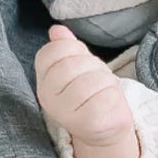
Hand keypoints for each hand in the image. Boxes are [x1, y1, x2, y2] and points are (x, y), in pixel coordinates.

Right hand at [35, 25, 134, 147]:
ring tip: (103, 93)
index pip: (54, 50)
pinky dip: (113, 97)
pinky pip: (104, 98)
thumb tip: (57, 30)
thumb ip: (67, 48)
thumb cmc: (92, 93)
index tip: (82, 63)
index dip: (76, 50)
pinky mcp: (85, 123)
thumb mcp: (80, 66)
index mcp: (43, 78)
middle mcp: (46, 96)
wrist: (105, 128)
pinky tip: (108, 104)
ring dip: (106, 83)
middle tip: (97, 81)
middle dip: (94, 67)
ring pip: (91, 81)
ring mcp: (63, 112)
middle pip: (73, 64)